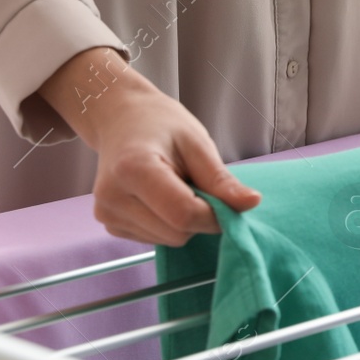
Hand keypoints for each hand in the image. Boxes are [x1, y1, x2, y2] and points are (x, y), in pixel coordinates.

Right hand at [38, 47, 261, 245]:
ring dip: (184, 221)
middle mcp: (112, 197)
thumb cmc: (161, 124)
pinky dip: (168, 223)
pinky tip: (160, 197)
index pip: (183, 214)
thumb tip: (252, 204)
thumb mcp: (197, 143)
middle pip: (177, 232)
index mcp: (133, 169)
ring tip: (175, 185)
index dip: (215, 215)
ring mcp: (107, 214)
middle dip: (200, 217)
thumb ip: (221, 179)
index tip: (229, 201)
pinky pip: (155, 239)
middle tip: (198, 184)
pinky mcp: (109, 225)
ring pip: (168, 240)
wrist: (121, 119)